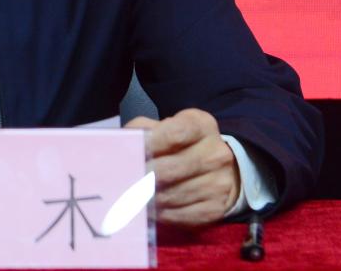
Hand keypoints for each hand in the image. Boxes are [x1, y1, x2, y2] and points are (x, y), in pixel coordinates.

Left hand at [125, 108, 239, 227]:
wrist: (217, 169)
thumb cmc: (179, 143)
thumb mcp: (165, 126)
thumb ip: (143, 131)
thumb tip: (122, 147)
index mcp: (202, 125)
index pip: (174, 134)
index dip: (149, 145)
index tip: (129, 153)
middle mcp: (216, 153)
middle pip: (171, 168)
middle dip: (143, 176)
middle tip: (121, 181)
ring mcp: (219, 183)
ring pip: (173, 195)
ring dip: (148, 198)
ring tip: (129, 196)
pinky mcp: (215, 209)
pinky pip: (180, 215)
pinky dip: (160, 214)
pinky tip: (147, 209)